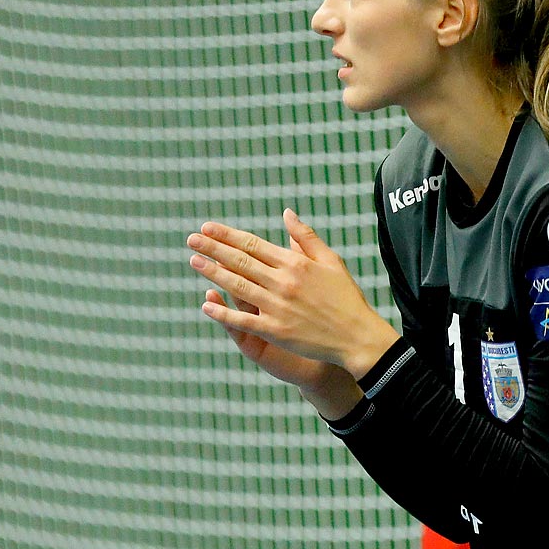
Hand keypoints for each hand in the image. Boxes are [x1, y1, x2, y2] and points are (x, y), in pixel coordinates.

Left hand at [189, 209, 399, 377]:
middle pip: (240, 261)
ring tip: (194, 261)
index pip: (253, 244)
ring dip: (213, 273)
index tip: (208, 227)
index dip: (228, 235)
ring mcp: (277, 307)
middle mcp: (283, 282)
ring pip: (237, 286)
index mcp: (295, 263)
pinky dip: (223, 314)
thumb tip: (286, 213)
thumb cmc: (346, 297)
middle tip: (191, 239)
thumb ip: (305, 237)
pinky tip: (206, 305)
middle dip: (213, 248)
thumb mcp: (331, 260)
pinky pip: (243, 321)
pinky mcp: (276, 330)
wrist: (357, 336)